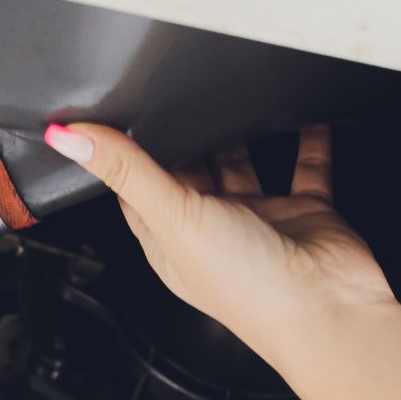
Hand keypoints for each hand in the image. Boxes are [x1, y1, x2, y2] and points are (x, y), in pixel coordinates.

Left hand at [42, 122, 396, 365]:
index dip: (122, 154)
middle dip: (180, 134)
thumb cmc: (251, 290)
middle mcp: (211, 230)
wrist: (331, 313)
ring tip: (227, 89)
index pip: (134, 189)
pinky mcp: (303, 209)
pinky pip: (304, 164)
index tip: (112, 113)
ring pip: (241, 161)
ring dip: (236, 131)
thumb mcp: (175, 219)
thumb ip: (128, 172)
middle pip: (187, 169)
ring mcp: (259, 218)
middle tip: (172, 86)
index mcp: (169, 241)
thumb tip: (69, 138)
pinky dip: (304, 137)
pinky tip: (299, 110)